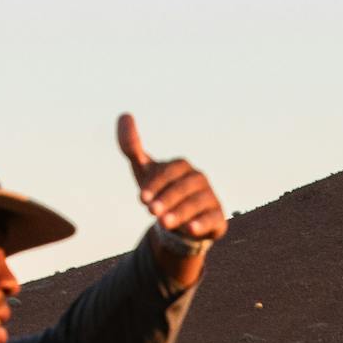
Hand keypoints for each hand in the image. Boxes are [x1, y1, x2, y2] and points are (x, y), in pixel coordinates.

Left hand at [116, 114, 227, 244]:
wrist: (177, 222)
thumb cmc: (160, 192)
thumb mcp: (144, 170)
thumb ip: (132, 146)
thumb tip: (124, 114)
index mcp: (181, 166)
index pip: (170, 171)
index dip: (155, 183)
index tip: (141, 198)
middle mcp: (198, 179)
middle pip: (184, 187)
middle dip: (167, 198)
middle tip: (151, 211)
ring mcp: (209, 197)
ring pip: (197, 203)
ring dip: (180, 212)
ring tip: (164, 223)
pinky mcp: (217, 217)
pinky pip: (212, 218)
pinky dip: (202, 223)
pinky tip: (191, 229)